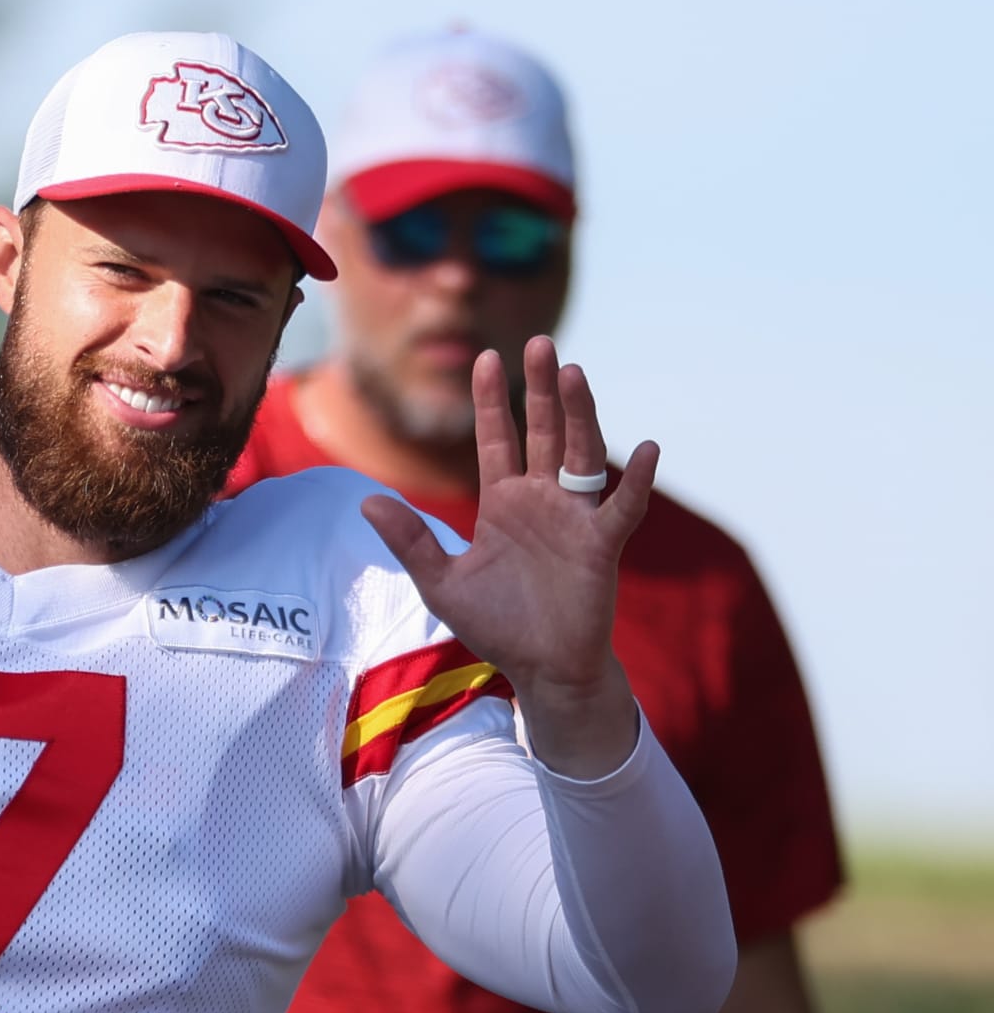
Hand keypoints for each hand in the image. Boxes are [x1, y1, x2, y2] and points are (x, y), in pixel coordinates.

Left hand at [361, 336, 657, 773]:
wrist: (541, 670)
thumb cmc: (497, 626)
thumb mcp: (442, 582)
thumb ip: (409, 541)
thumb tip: (365, 501)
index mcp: (504, 503)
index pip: (497, 439)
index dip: (493, 401)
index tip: (488, 356)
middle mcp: (542, 501)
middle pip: (544, 432)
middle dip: (541, 389)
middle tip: (540, 342)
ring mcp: (575, 519)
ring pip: (582, 455)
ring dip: (581, 415)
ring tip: (574, 372)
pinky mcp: (601, 546)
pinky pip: (624, 508)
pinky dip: (638, 482)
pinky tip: (648, 450)